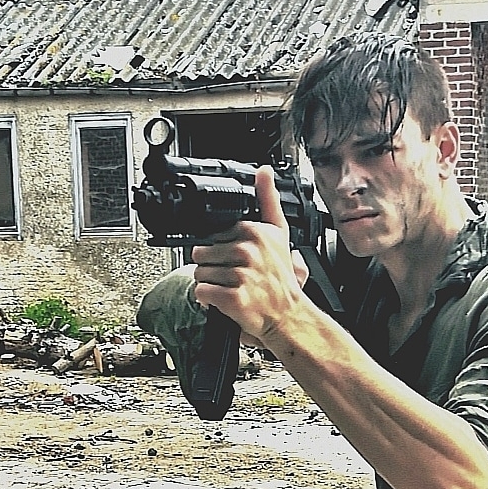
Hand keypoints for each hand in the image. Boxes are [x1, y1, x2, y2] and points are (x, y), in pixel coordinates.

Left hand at [191, 166, 307, 346]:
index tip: (235, 259)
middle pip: (201, 253)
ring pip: (199, 273)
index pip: (212, 235)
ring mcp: (241, 274)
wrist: (288, 317)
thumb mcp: (279, 234)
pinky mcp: (233, 297)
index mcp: (255, 231)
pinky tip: (224, 300)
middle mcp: (248, 251)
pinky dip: (208, 300)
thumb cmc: (281, 280)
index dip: (219, 249)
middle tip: (233, 277)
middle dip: (212, 267)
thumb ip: (268, 200)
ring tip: (231, 288)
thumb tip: (263, 171)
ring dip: (210, 284)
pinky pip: (202, 292)